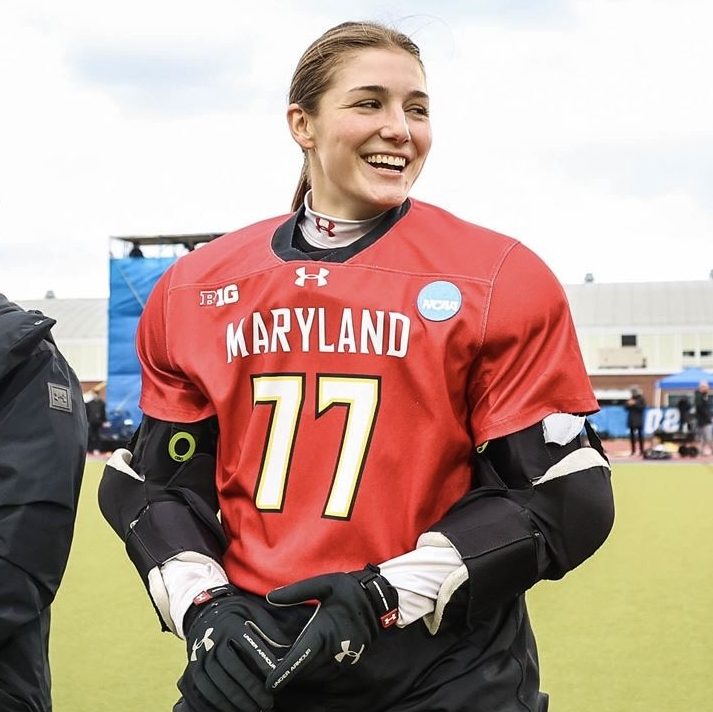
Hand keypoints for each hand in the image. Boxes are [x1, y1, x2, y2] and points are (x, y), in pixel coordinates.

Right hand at [178, 585, 287, 711]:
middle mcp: (214, 639)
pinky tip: (234, 709)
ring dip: (238, 698)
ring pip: (220, 680)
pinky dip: (220, 701)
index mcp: (232, 623)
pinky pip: (206, 688)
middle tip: (268, 701)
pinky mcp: (194, 667)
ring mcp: (202, 654)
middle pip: (234, 666)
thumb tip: (286, 648)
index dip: (263, 661)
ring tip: (255, 709)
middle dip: (252, 687)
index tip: (276, 676)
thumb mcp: (253, 611)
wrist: (205, 613)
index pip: (249, 644)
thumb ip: (268, 628)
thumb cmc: (237, 614)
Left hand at [265, 564, 397, 691]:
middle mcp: (333, 648)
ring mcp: (344, 656)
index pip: (300, 658)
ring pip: (318, 674)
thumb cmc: (349, 590)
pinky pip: (330, 672)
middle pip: (306, 670)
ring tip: (291, 665)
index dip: (284, 674)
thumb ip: (296, 592)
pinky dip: (317, 671)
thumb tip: (270, 597)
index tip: (270, 685)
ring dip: (304, 673)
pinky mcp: (351, 658)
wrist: (378, 598)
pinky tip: (311, 661)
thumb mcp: (323, 584)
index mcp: (323, 631)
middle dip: (290, 672)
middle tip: (276, 667)